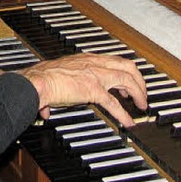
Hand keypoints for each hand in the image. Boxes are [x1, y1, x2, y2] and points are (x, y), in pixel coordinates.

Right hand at [18, 54, 146, 126]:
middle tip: (142, 93)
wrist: (38, 81)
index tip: (129, 82)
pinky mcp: (93, 90)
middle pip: (127, 66)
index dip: (125, 70)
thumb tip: (45, 111)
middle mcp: (94, 63)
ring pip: (127, 80)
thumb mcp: (54, 79)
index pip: (113, 60)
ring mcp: (96, 75)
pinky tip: (128, 122)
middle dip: (139, 79)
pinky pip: (114, 103)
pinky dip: (123, 114)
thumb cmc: (41, 80)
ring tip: (141, 105)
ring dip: (138, 93)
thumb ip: (54, 93)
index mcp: (87, 59)